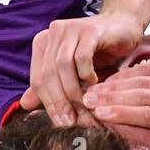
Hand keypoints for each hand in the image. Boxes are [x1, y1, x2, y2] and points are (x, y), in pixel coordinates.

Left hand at [23, 11, 144, 125]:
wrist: (124, 26)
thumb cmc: (99, 50)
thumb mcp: (72, 70)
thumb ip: (51, 85)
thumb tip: (25, 105)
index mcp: (43, 43)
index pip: (38, 79)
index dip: (48, 104)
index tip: (61, 123)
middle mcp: (53, 33)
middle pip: (48, 74)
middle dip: (60, 101)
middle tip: (71, 120)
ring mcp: (70, 29)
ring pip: (63, 66)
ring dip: (73, 91)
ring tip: (84, 106)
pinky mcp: (89, 30)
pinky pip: (82, 57)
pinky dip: (86, 73)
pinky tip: (95, 82)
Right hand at [82, 50, 149, 143]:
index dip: (124, 114)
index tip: (100, 115)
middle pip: (141, 96)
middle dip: (111, 99)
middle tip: (85, 102)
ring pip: (142, 80)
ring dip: (115, 85)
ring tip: (92, 91)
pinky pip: (149, 67)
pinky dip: (128, 72)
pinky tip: (111, 77)